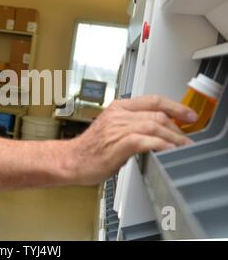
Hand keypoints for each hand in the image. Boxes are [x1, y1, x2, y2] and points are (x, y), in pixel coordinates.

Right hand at [69, 95, 197, 184]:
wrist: (70, 159)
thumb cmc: (90, 149)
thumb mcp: (111, 129)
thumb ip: (131, 126)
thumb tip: (155, 133)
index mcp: (118, 108)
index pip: (152, 100)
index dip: (175, 106)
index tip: (188, 114)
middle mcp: (118, 115)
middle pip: (157, 114)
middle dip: (177, 127)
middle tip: (186, 139)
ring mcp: (117, 129)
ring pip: (154, 125)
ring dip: (173, 138)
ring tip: (182, 147)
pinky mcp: (117, 144)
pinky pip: (145, 140)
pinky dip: (160, 145)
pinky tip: (168, 151)